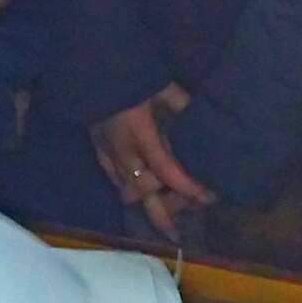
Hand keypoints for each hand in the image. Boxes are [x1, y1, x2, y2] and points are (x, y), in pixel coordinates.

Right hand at [92, 83, 212, 238]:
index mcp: (141, 134)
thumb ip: (183, 105)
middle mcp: (123, 151)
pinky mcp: (97, 151)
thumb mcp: (163, 88)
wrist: (94, 68)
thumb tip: (207, 119)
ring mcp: (108, 153)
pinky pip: (113, 179)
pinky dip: (128, 189)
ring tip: (163, 216)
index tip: (206, 198)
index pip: (167, 170)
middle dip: (161, 216)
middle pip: (143, 194)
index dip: (186, 187)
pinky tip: (139, 196)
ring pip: (126, 191)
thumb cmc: (133, 78)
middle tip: (177, 234)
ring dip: (146, 204)